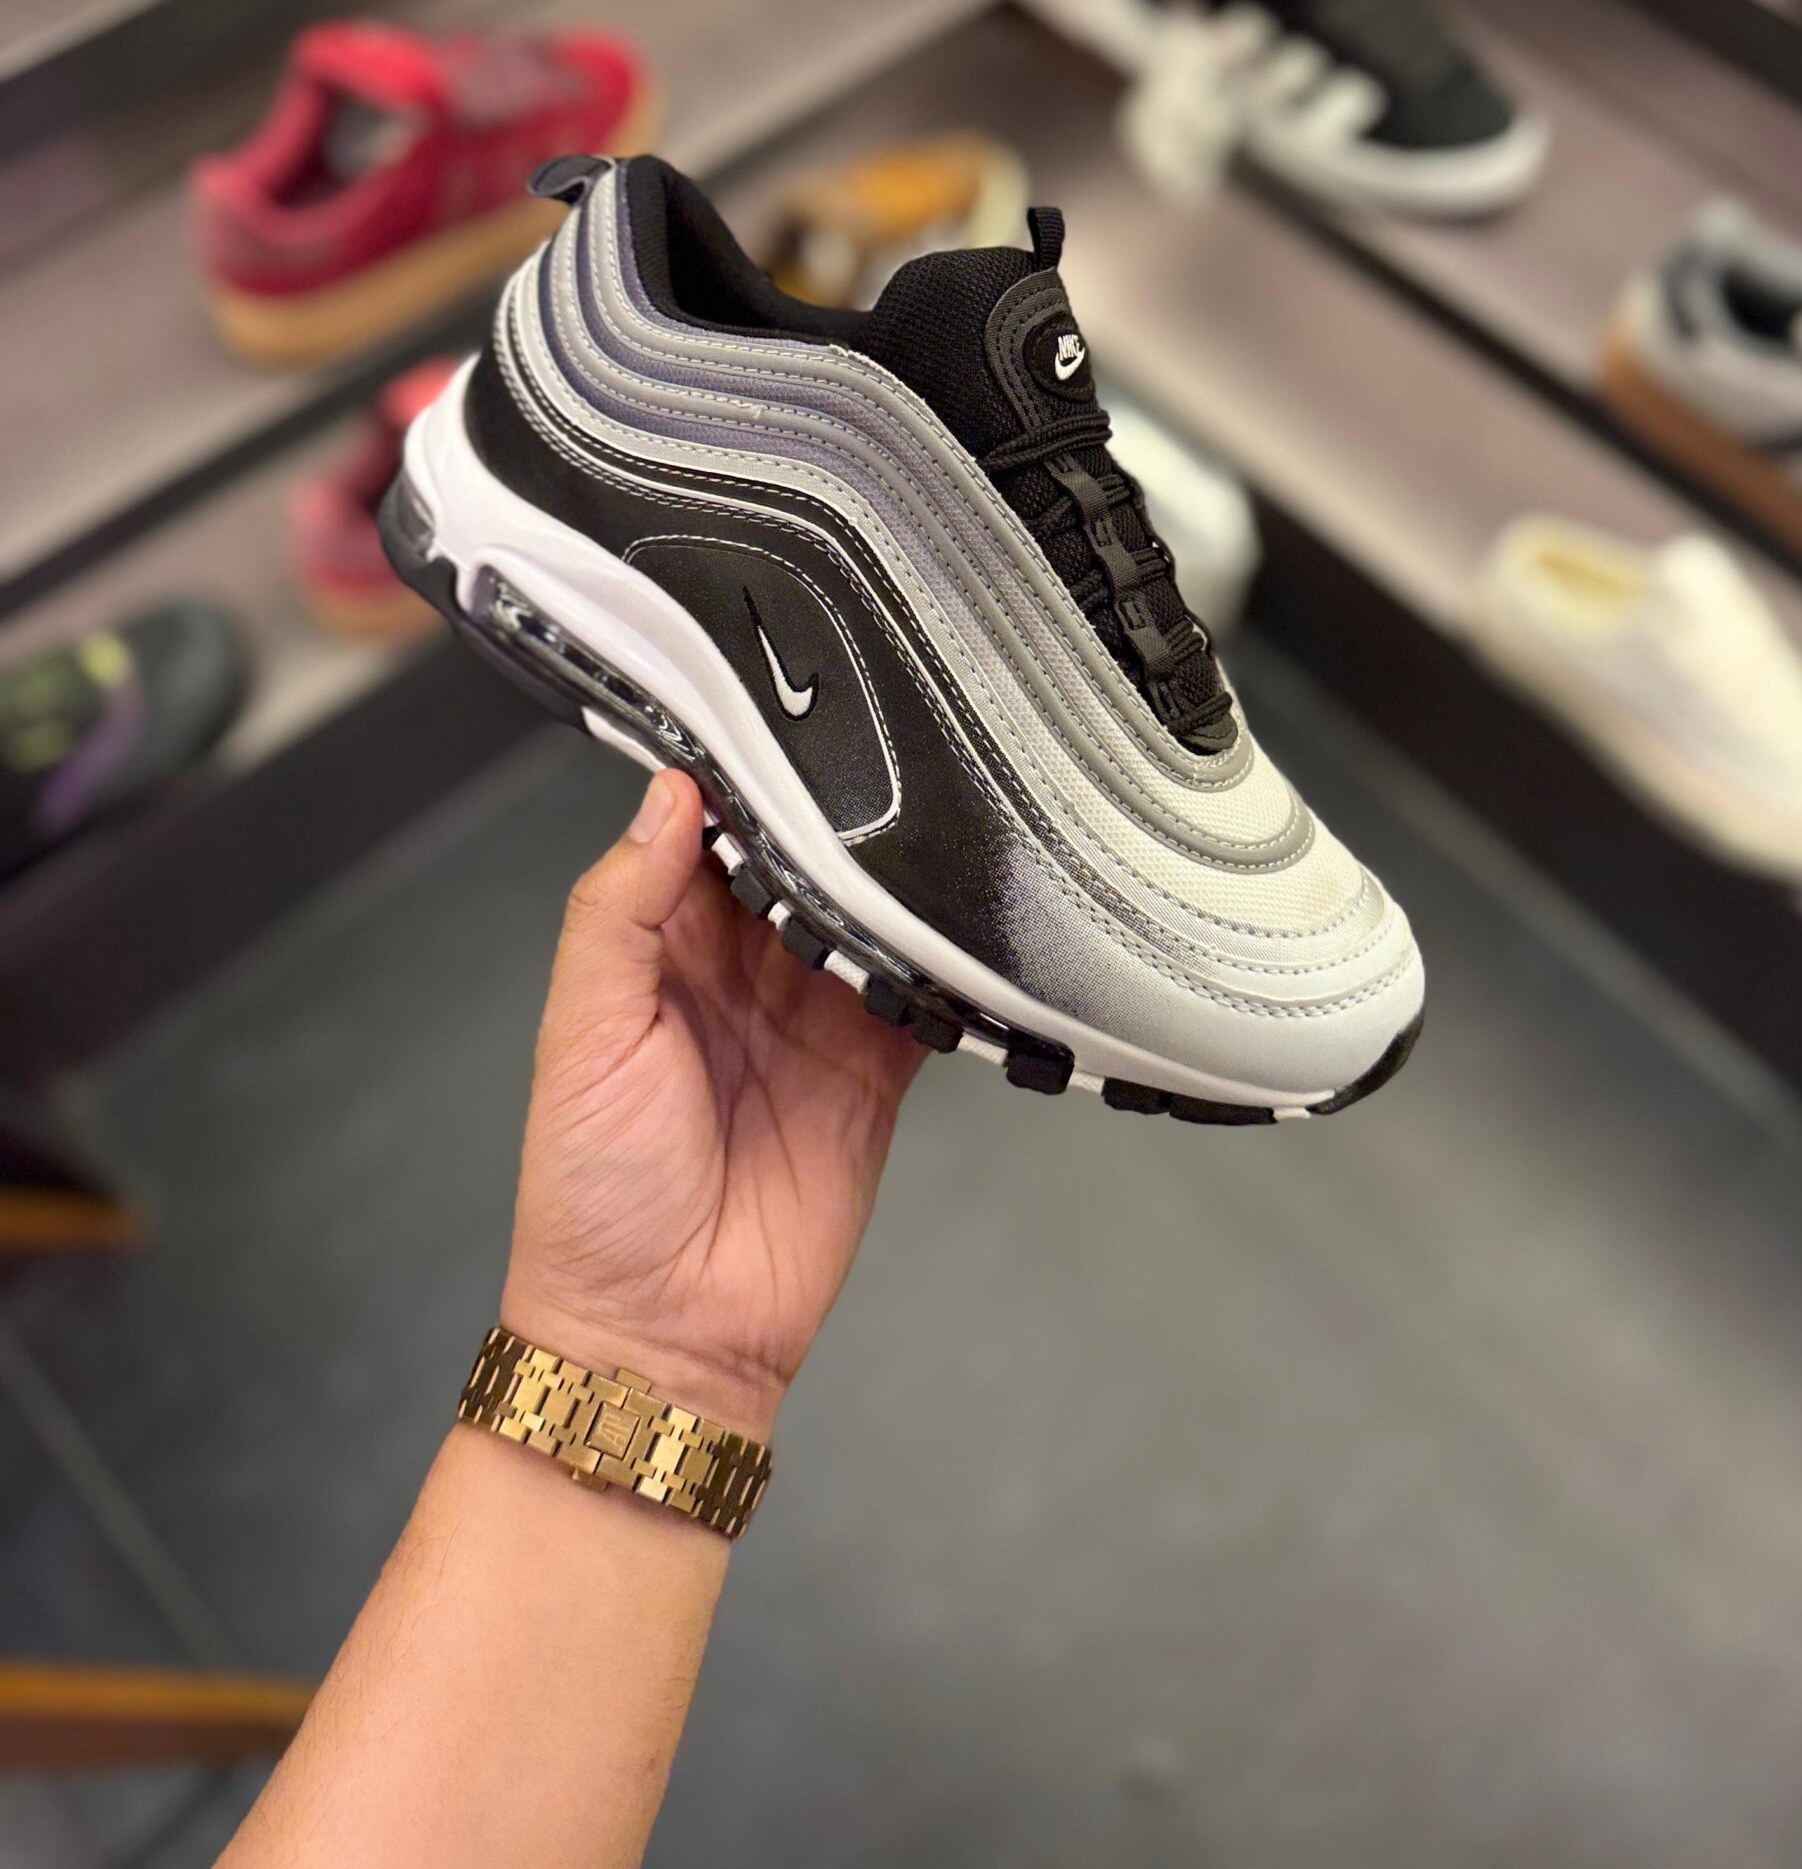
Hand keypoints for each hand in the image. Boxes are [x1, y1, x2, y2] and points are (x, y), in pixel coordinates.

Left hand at [499, 770, 924, 1437]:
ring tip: (931, 824)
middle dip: (835, 820)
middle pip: (801, 864)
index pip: (710, 834)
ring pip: (869, 917)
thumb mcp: (580, 1036)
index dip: (742, 780)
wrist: (663, 1337)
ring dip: (896, 882)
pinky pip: (923, 999)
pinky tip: (966, 923)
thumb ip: (619, 912)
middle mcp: (741, 969)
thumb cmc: (592, 1193)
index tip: (783, 719)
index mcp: (659, 945)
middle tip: (883, 756)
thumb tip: (669, 794)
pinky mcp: (876, 1072)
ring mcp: (814, 1018)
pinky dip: (947, 965)